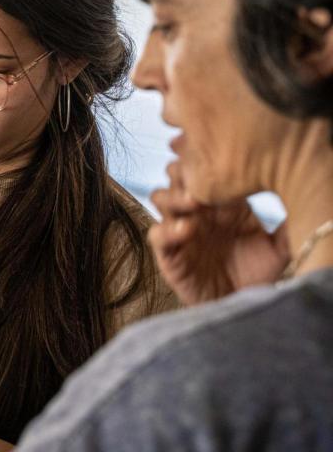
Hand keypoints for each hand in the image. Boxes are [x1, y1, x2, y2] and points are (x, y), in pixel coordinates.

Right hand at [149, 161, 289, 304]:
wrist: (242, 308)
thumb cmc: (259, 276)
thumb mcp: (279, 248)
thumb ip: (286, 225)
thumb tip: (302, 197)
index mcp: (221, 203)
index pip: (204, 168)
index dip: (203, 156)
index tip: (215, 151)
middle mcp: (197, 212)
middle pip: (175, 175)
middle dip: (183, 170)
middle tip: (199, 175)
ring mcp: (180, 231)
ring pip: (160, 198)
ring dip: (173, 196)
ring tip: (193, 202)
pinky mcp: (169, 255)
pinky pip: (157, 234)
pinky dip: (168, 228)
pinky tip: (187, 229)